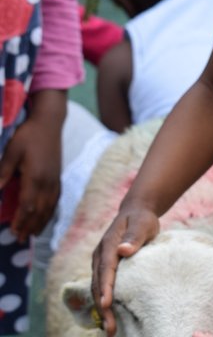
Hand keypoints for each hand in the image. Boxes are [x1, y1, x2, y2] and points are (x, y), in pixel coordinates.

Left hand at [0, 115, 61, 241]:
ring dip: (41, 222)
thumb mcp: (11, 152)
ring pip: (50, 207)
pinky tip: (46, 215)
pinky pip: (56, 200)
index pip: (28, 206)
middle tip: (21, 239)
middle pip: (40, 210)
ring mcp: (55, 180)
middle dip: (30, 225)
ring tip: (33, 233)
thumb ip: (3, 173)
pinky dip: (50, 211)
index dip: (21, 220)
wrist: (50, 123)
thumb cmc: (28, 135)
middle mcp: (48, 183)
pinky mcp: (58, 177)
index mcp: (36, 178)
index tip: (14, 232)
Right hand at [91, 205, 159, 335]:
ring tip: (111, 329)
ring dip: (103, 309)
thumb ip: (134, 236)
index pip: (106, 269)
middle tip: (110, 328)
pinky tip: (111, 317)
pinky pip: (102, 288)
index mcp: (107, 245)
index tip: (107, 303)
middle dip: (103, 307)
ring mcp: (100, 263)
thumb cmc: (141, 219)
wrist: (135, 212)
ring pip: (98, 289)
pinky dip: (105, 303)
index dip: (105, 287)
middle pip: (99, 284)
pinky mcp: (105, 269)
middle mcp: (100, 256)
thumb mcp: (142, 223)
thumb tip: (123, 250)